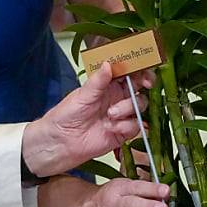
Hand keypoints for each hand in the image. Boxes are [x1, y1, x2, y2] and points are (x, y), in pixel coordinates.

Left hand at [22, 61, 149, 176]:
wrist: (62, 142)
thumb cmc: (66, 115)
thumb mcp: (82, 95)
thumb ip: (98, 81)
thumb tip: (108, 64)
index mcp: (107, 84)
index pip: (128, 71)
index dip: (139, 68)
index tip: (143, 70)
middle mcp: (117, 97)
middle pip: (140, 87)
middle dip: (144, 84)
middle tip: (145, 84)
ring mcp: (122, 114)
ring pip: (140, 105)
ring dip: (129, 108)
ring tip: (111, 114)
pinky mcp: (123, 131)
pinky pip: (136, 125)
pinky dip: (127, 125)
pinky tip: (112, 128)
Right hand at [65, 178, 169, 206]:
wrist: (81, 206)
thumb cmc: (108, 197)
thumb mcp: (123, 188)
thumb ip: (143, 192)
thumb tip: (165, 194)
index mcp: (120, 189)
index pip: (138, 187)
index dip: (152, 189)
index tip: (165, 191)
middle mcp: (112, 203)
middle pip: (130, 204)